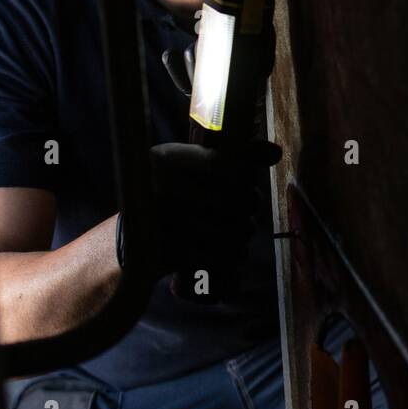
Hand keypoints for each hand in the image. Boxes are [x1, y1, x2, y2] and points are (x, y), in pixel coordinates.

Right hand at [116, 140, 281, 278]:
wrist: (132, 241)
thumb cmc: (175, 197)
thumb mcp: (194, 169)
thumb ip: (236, 156)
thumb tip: (275, 152)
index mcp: (166, 159)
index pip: (223, 163)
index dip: (244, 180)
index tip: (246, 190)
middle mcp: (161, 185)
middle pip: (232, 199)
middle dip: (249, 209)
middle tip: (247, 213)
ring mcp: (163, 220)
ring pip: (229, 229)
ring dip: (244, 234)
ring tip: (240, 233)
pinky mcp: (168, 252)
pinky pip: (218, 255)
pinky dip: (233, 256)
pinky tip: (233, 253)